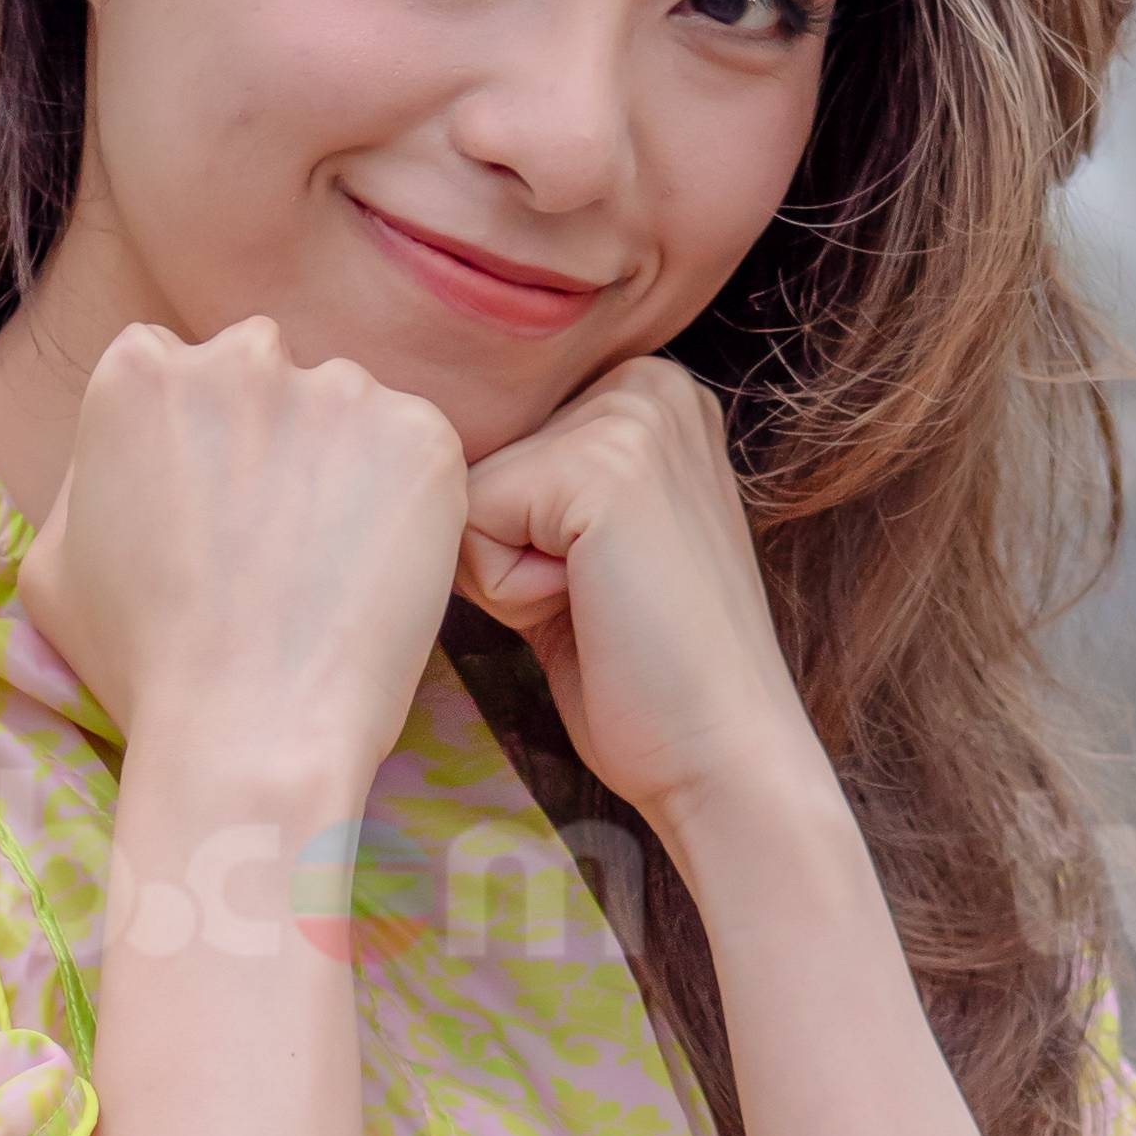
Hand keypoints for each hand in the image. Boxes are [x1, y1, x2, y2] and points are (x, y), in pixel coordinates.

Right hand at [23, 318, 467, 797]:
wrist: (248, 734)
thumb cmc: (140, 664)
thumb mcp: (52, 564)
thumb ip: (87, 479)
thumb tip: (120, 460)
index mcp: (141, 371)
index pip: (177, 367)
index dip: (197, 440)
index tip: (211, 503)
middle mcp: (241, 356)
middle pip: (265, 373)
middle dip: (271, 435)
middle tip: (273, 537)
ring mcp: (341, 390)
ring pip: (346, 410)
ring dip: (342, 465)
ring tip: (327, 567)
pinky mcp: (423, 437)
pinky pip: (418, 453)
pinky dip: (407, 503)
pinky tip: (375, 573)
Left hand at [456, 357, 825, 837]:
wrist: (722, 755)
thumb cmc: (644, 673)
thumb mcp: (577, 547)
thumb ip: (525, 486)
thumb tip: (413, 462)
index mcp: (647, 391)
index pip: (493, 442)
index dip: (512, 536)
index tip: (599, 583)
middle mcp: (646, 381)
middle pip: (472, 457)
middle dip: (505, 547)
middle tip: (598, 600)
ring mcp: (631, 415)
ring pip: (463, 490)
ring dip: (504, 571)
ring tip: (595, 603)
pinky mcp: (603, 466)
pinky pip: (471, 522)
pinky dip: (508, 591)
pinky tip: (589, 609)